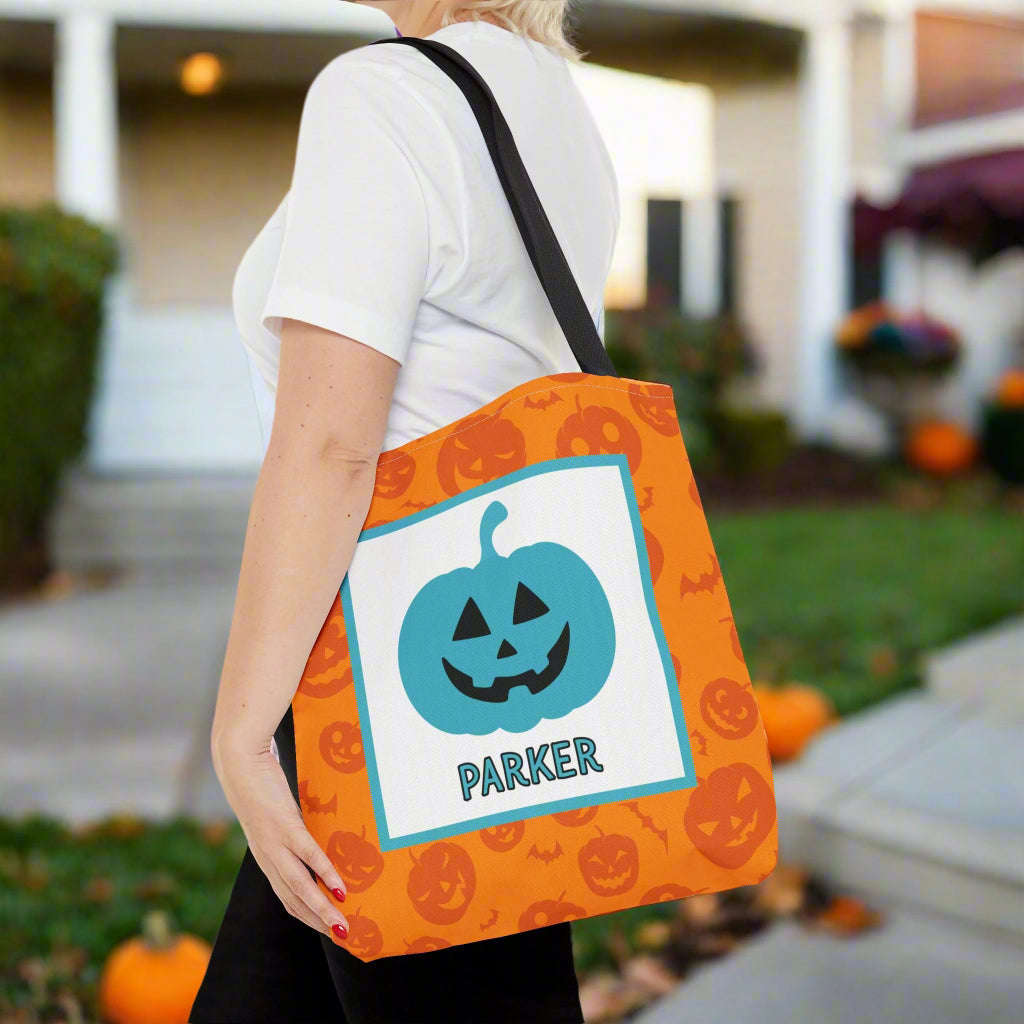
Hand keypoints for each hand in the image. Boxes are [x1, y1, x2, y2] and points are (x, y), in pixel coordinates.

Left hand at [213, 733, 349, 939]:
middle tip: (343, 937)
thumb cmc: (261, 783)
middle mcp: (268, 857)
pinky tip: (340, 889)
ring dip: (322, 910)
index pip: (287, 897)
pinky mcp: (284, 826)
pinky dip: (324, 875)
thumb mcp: (277, 813)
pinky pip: (308, 856)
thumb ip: (291, 827)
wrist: (240, 761)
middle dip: (318, 922)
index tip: (329, 929)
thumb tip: (315, 833)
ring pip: (299, 887)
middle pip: (293, 900)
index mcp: (267, 856)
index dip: (307, 916)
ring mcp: (274, 843)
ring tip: (343, 925)